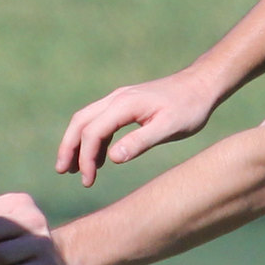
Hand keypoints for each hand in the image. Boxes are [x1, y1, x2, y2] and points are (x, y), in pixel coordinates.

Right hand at [58, 69, 218, 186]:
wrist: (202, 84)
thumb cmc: (190, 107)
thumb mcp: (169, 128)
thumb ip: (141, 141)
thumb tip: (112, 157)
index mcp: (125, 105)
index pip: (93, 132)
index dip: (85, 157)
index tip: (88, 180)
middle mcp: (117, 98)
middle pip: (80, 122)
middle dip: (68, 147)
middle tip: (62, 172)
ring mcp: (120, 99)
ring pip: (87, 119)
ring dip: (77, 143)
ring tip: (75, 169)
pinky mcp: (125, 103)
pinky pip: (100, 120)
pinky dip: (92, 138)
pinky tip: (99, 158)